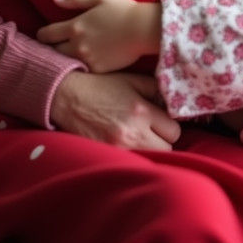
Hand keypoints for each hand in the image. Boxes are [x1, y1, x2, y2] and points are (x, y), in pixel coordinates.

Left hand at [37, 0, 160, 71]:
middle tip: (55, 46)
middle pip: (53, 52)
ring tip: (68, 54)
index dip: (41, 35)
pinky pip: (83, 70)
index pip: (46, 35)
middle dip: (51, 49)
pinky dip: (81, 66)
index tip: (43, 35)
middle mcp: (77, 45)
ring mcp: (88, 59)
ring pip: (66, 63)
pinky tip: (85, 61)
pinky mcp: (99, 70)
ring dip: (64, 59)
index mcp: (75, 27)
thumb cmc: (123, 10)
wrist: (144, 29)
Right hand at [51, 69, 179, 150]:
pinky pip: (131, 162)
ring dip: (149, 150)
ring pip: (151, 159)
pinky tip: (127, 144)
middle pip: (166, 150)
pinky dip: (133, 156)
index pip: (174, 131)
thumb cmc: (102, 86)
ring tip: (139, 137)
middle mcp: (132, 133)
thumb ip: (156, 88)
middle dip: (163, 140)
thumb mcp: (131, 80)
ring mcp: (119, 148)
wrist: (68, 97)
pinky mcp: (106, 156)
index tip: (161, 121)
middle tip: (152, 131)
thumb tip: (173, 101)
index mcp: (141, 111)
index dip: (169, 125)